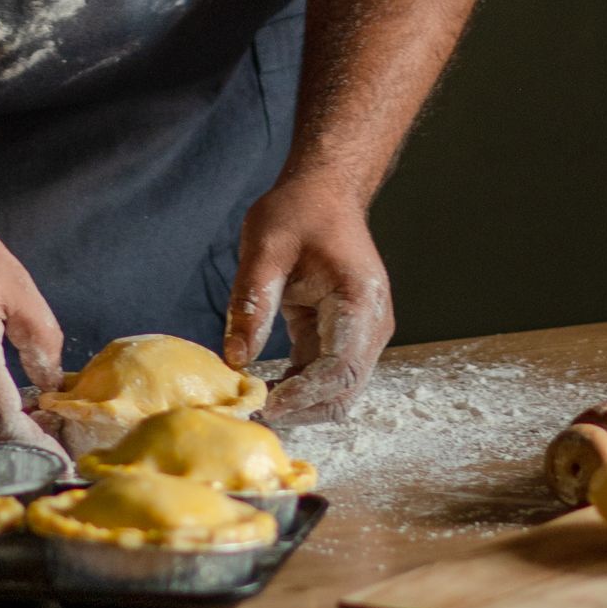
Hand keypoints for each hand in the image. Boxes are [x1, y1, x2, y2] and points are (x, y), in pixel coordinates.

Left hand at [225, 174, 393, 424]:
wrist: (326, 193)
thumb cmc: (299, 211)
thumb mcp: (266, 247)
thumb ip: (252, 301)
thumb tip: (235, 358)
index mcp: (360, 301)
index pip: (341, 367)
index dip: (305, 393)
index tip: (266, 404)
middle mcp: (371, 325)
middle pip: (344, 390)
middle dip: (302, 409)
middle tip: (252, 413)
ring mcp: (361, 335)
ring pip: (337, 392)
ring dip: (300, 404)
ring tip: (252, 405)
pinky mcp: (344, 338)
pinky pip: (324, 377)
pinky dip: (298, 389)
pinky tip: (263, 388)